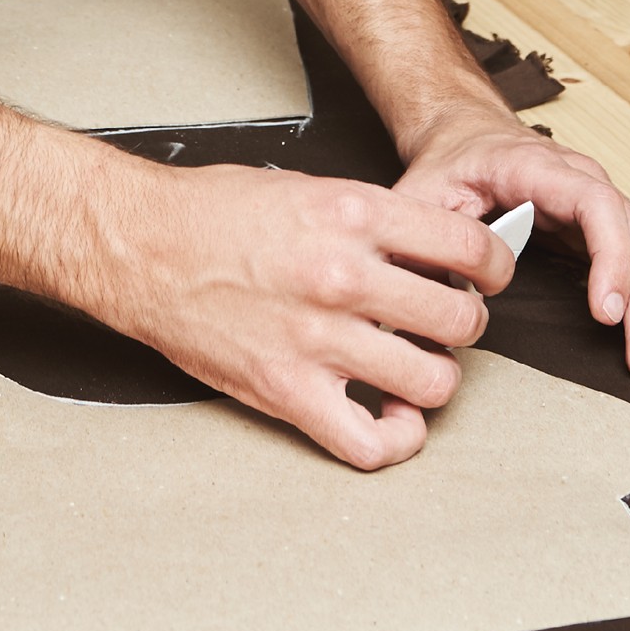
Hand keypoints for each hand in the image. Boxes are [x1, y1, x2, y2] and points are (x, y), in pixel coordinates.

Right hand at [99, 164, 512, 470]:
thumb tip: (430, 251)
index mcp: (352, 216)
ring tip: (414, 366)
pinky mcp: (286, 390)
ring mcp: (316, 339)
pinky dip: (393, 440)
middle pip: (459, 321)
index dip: (491, 267)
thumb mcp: (307, 187)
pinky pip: (368, 442)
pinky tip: (388, 417)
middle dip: (462, 323)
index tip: (483, 276)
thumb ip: (373, 219)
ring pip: (431, 383)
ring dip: (433, 379)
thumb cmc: (210, 214)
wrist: (138, 246)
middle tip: (443, 322)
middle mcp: (342, 277)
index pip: (468, 249)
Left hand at [392, 104, 629, 379]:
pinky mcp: (615, 223)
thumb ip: (428, 240)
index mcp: (541, 169)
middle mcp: (587, 181)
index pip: (596, 207)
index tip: (608, 313)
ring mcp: (608, 201)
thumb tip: (445, 297)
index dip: (611, 259)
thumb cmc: (445, 166)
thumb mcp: (420, 196)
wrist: (466, 134)